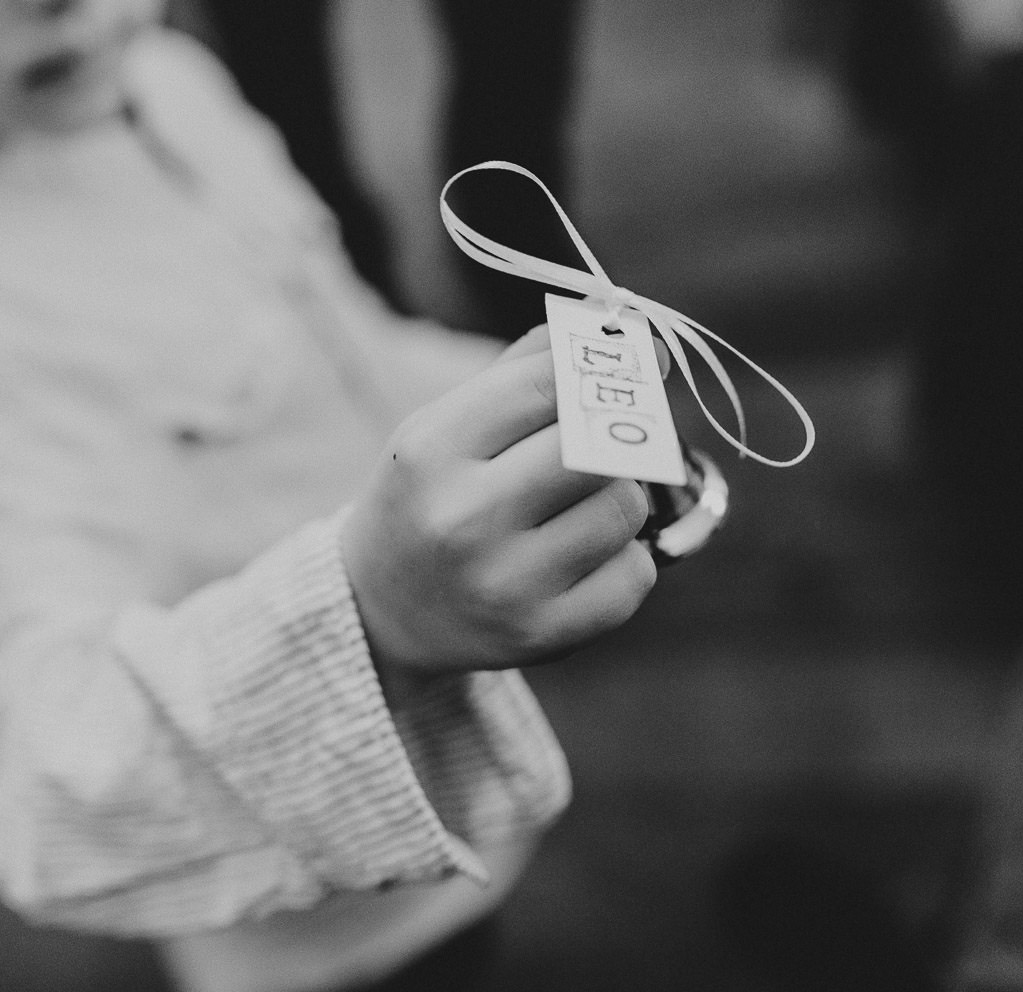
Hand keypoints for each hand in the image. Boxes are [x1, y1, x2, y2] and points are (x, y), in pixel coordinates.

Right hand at [341, 325, 657, 675]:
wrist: (381, 611)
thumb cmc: (431, 496)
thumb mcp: (447, 424)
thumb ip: (526, 370)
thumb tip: (624, 324)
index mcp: (431, 451)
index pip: (545, 385)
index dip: (607, 362)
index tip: (642, 357)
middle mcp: (463, 519)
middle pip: (594, 447)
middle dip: (617, 434)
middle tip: (615, 433)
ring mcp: (504, 584)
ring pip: (624, 508)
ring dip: (620, 497)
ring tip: (581, 505)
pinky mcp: (541, 636)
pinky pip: (634, 575)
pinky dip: (625, 559)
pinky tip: (583, 558)